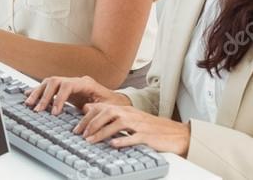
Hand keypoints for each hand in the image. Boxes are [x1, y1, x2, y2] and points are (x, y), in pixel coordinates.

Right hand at [24, 75, 128, 115]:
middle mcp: (75, 80)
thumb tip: (84, 109)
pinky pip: (49, 87)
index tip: (54, 112)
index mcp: (85, 83)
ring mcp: (69, 83)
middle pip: (54, 81)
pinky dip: (39, 91)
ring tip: (29, 104)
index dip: (58, 98)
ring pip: (49, 83)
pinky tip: (28, 95)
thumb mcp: (107, 106)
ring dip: (38, 93)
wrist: (115, 101)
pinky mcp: (65, 89)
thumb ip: (96, 106)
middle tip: (37, 109)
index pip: (67, 85)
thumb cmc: (112, 104)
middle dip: (44, 95)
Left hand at [74, 103, 190, 156]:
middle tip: (80, 134)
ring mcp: (139, 124)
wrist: (175, 133)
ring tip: (90, 140)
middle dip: (91, 123)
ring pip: (118, 124)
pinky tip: (113, 145)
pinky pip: (134, 137)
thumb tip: (91, 112)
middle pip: (107, 113)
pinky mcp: (148, 136)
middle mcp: (131, 114)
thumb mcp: (130, 119)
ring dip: (102, 132)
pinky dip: (123, 140)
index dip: (88, 117)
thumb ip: (112, 116)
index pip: (103, 108)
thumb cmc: (151, 128)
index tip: (77, 128)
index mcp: (126, 110)